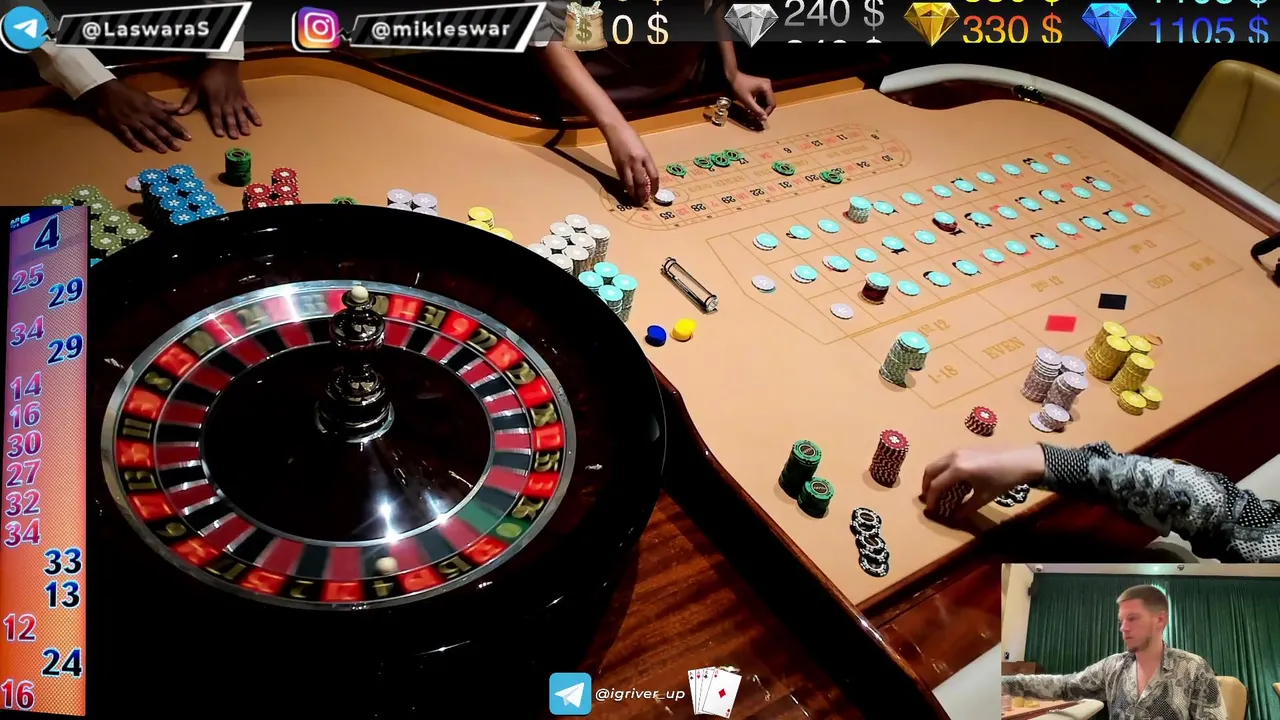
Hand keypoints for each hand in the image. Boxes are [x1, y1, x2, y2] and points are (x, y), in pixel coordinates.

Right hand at [79, 79, 189, 152]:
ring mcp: (130, 120)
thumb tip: (179, 108)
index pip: (167, 119)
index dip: (177, 128)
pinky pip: (126, 134)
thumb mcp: (146, 96)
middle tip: (179, 148)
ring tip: (164, 151)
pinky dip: (132, 141)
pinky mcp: (118, 124)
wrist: (104, 89)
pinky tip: (139, 149)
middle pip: (157, 128)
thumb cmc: (127, 92)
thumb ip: (162, 104)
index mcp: (149, 108)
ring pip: (144, 132)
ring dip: (154, 142)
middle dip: (169, 138)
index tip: (188, 137)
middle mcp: (142, 115)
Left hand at [177, 60, 260, 138]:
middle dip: (232, 126)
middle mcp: (227, 102)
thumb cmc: (209, 76)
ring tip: (246, 133)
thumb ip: (190, 102)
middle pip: (229, 116)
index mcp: (215, 100)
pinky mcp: (243, 99)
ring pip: (240, 113)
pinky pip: (250, 108)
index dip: (217, 124)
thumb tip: (179, 112)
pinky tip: (259, 124)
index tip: (220, 134)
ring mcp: (237, 101)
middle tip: (235, 137)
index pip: (216, 114)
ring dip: (243, 123)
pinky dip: (254, 116)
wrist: (224, 64)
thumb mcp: (197, 88)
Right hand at [602, 121, 658, 202]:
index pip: (653, 175)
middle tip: (644, 201)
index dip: (655, 187)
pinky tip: (628, 190)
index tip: (654, 193)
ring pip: (630, 184)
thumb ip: (645, 162)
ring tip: (635, 200)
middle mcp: (636, 162)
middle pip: (642, 182)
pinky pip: (622, 179)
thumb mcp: (643, 149)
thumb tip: (647, 177)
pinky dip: (626, 186)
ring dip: (633, 193)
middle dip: (643, 194)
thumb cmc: (631, 137)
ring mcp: (625, 164)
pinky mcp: (617, 165)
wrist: (616, 130)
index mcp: (645, 156)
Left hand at [728, 72, 775, 122]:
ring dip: (761, 108)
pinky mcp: (761, 87)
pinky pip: (762, 98)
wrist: (732, 77)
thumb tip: (764, 119)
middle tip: (757, 118)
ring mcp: (765, 85)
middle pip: (770, 102)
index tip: (761, 119)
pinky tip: (752, 108)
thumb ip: (756, 110)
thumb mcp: (747, 100)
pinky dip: (758, 104)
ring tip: (753, 114)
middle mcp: (768, 85)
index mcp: (766, 87)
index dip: (767, 112)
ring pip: (766, 101)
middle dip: (764, 110)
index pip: (772, 103)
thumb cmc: (739, 87)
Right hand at [920, 446, 1046, 519]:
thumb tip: (954, 517)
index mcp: (958, 469)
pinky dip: (942, 470)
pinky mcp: (965, 448)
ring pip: (937, 463)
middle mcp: (953, 457)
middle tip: (930, 500)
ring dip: (934, 477)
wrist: (1024, 459)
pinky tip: (952, 480)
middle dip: (927, 486)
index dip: (931, 499)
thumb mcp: (985, 496)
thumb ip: (966, 507)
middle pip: (930, 471)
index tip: (931, 511)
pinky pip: (946, 460)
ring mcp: (959, 450)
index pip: (936, 485)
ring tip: (939, 491)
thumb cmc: (1004, 479)